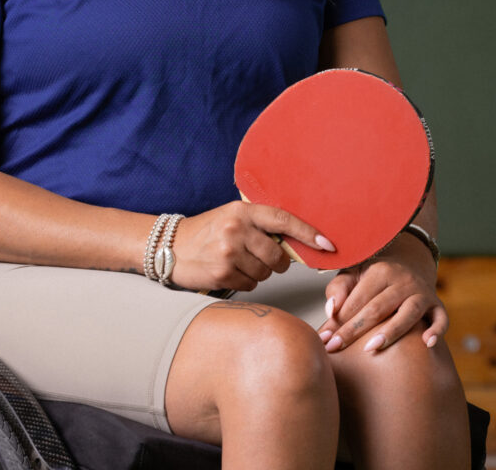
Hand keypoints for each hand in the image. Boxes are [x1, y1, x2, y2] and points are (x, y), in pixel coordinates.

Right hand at [169, 200, 334, 291]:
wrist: (169, 247)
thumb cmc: (205, 232)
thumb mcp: (231, 218)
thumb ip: (259, 225)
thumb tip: (295, 242)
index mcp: (242, 211)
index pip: (283, 220)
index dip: (308, 232)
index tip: (326, 244)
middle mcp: (236, 228)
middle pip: (278, 256)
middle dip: (276, 262)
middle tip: (259, 257)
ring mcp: (229, 251)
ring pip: (266, 273)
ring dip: (257, 272)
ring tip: (237, 262)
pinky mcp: (223, 273)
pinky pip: (251, 285)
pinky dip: (244, 282)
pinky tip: (229, 272)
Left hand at [318, 231, 445, 353]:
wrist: (409, 266)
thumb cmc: (373, 278)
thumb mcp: (354, 274)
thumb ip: (339, 289)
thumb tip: (331, 310)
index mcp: (380, 271)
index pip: (358, 299)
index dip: (340, 319)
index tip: (326, 340)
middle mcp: (402, 280)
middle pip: (378, 307)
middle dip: (355, 330)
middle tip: (336, 348)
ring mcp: (422, 293)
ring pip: (408, 314)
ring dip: (390, 332)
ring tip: (371, 348)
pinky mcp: (437, 306)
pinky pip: (441, 319)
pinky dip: (436, 330)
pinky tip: (426, 344)